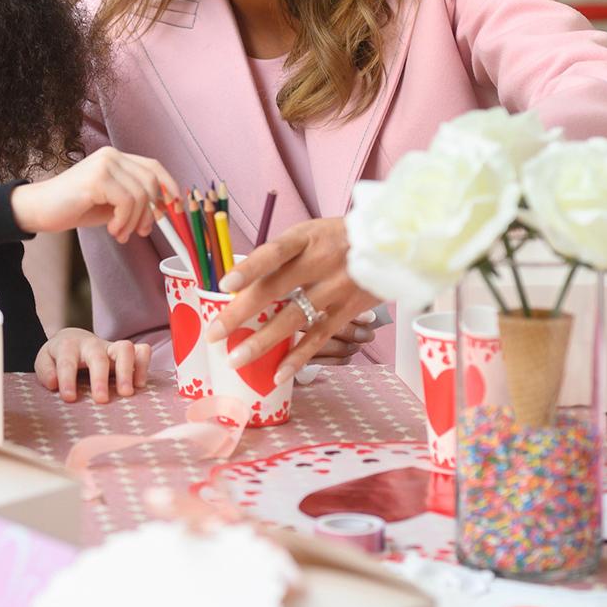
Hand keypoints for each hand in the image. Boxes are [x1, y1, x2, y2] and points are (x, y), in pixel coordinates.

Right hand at [10, 146, 179, 240]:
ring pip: (140, 195)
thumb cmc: (74, 207)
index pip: (153, 166)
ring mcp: (104, 164)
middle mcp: (111, 155)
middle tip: (140, 231)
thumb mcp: (110, 203)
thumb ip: (133, 202)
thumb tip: (162, 211)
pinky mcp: (97, 178)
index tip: (175, 207)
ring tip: (121, 234)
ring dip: (134, 221)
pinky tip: (112, 230)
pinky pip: (126, 202)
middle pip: (151, 181)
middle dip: (152, 212)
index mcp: (116, 158)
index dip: (169, 185)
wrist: (39, 210)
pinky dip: (124, 221)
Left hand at [35, 327, 150, 402]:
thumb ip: (46, 371)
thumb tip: (55, 384)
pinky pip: (142, 351)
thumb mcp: (45, 360)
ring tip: (126, 393)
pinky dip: (144, 366)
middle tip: (101, 400)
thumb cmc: (59, 357)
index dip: (67, 380)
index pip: (67, 362)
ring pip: (125, 348)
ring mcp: (111, 347)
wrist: (74, 340)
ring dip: (127, 370)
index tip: (69, 398)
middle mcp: (92, 345)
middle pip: (98, 356)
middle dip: (100, 378)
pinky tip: (139, 385)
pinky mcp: (126, 352)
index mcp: (69, 346)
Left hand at [205, 218, 379, 382]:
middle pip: (276, 288)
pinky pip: (319, 338)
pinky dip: (297, 358)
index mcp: (305, 237)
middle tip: (214, 333)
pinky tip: (277, 374)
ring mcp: (336, 287)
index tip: (224, 284)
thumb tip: (240, 284)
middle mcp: (320, 261)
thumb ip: (281, 256)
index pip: (273, 252)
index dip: (250, 268)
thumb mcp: (309, 233)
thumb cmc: (337, 238)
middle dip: (241, 312)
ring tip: (235, 358)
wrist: (392, 243)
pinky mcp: (349, 310)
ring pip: (294, 318)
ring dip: (263, 341)